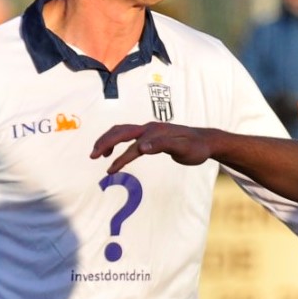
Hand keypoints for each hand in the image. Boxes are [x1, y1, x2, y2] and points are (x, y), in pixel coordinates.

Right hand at [91, 122, 213, 172]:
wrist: (205, 140)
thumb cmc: (195, 147)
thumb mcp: (183, 149)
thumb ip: (164, 146)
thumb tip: (142, 147)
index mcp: (156, 132)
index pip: (134, 146)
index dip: (121, 158)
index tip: (110, 170)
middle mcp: (150, 128)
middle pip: (122, 131)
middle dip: (106, 142)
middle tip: (92, 155)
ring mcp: (149, 129)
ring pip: (122, 130)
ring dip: (108, 139)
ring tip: (98, 153)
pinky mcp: (150, 133)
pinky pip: (128, 134)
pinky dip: (116, 140)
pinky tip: (115, 152)